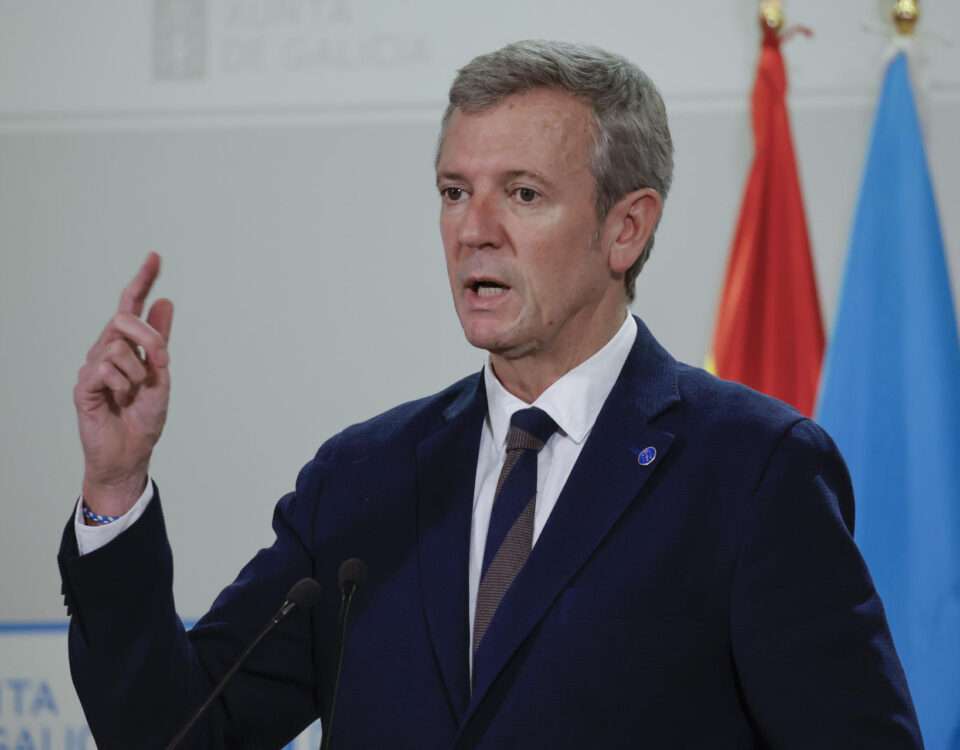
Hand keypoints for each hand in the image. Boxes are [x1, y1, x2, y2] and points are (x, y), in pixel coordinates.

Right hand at [74, 253, 173, 515]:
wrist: (131, 452)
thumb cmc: (144, 417)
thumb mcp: (161, 375)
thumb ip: (160, 340)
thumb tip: (165, 301)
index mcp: (128, 346)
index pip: (131, 306)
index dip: (143, 280)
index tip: (156, 255)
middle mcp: (107, 350)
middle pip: (124, 319)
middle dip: (150, 339)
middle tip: (161, 366)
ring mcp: (92, 366)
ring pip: (117, 346)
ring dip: (137, 372)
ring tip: (134, 393)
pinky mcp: (83, 385)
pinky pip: (104, 368)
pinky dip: (121, 384)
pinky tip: (119, 399)